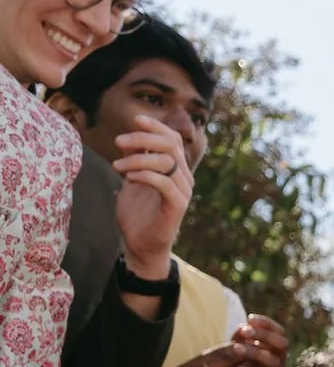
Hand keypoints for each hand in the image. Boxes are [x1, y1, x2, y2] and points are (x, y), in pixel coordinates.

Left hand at [112, 116, 193, 280]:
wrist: (141, 247)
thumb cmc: (137, 215)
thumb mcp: (132, 181)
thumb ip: (134, 162)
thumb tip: (129, 140)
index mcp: (175, 169)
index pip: (173, 139)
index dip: (156, 127)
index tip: (136, 119)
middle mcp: (184, 177)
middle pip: (171, 145)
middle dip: (143, 139)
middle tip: (119, 141)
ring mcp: (183, 191)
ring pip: (167, 161)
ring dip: (137, 159)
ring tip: (116, 166)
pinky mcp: (177, 206)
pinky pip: (164, 182)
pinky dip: (144, 175)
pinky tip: (128, 178)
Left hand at [212, 315, 288, 366]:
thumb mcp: (236, 360)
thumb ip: (240, 344)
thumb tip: (242, 327)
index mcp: (272, 353)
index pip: (279, 333)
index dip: (267, 324)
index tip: (250, 318)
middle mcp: (278, 365)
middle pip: (282, 344)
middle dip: (264, 335)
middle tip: (246, 332)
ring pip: (275, 363)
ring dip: (256, 353)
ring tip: (236, 349)